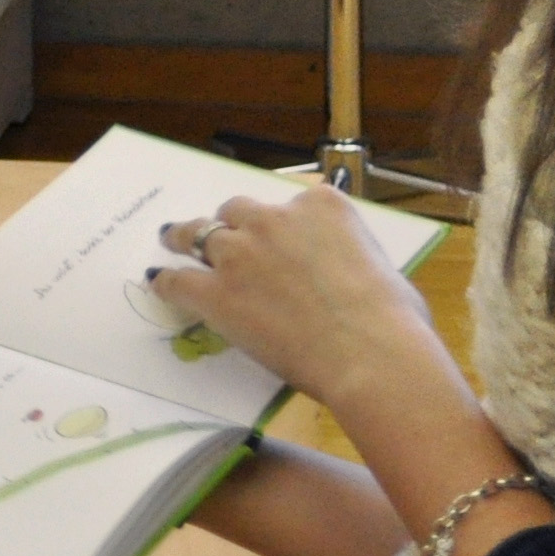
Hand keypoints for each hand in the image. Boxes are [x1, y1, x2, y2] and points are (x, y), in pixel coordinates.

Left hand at [142, 186, 442, 420]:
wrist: (370, 353)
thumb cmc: (395, 319)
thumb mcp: (382, 269)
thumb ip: (352, 258)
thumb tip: (352, 275)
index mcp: (322, 206)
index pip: (291, 202)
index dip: (281, 223)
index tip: (275, 232)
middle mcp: (275, 218)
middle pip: (238, 210)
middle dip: (231, 224)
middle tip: (222, 237)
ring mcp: (240, 252)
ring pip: (200, 233)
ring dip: (187, 237)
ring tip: (172, 238)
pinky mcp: (216, 291)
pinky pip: (179, 279)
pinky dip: (167, 282)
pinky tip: (159, 284)